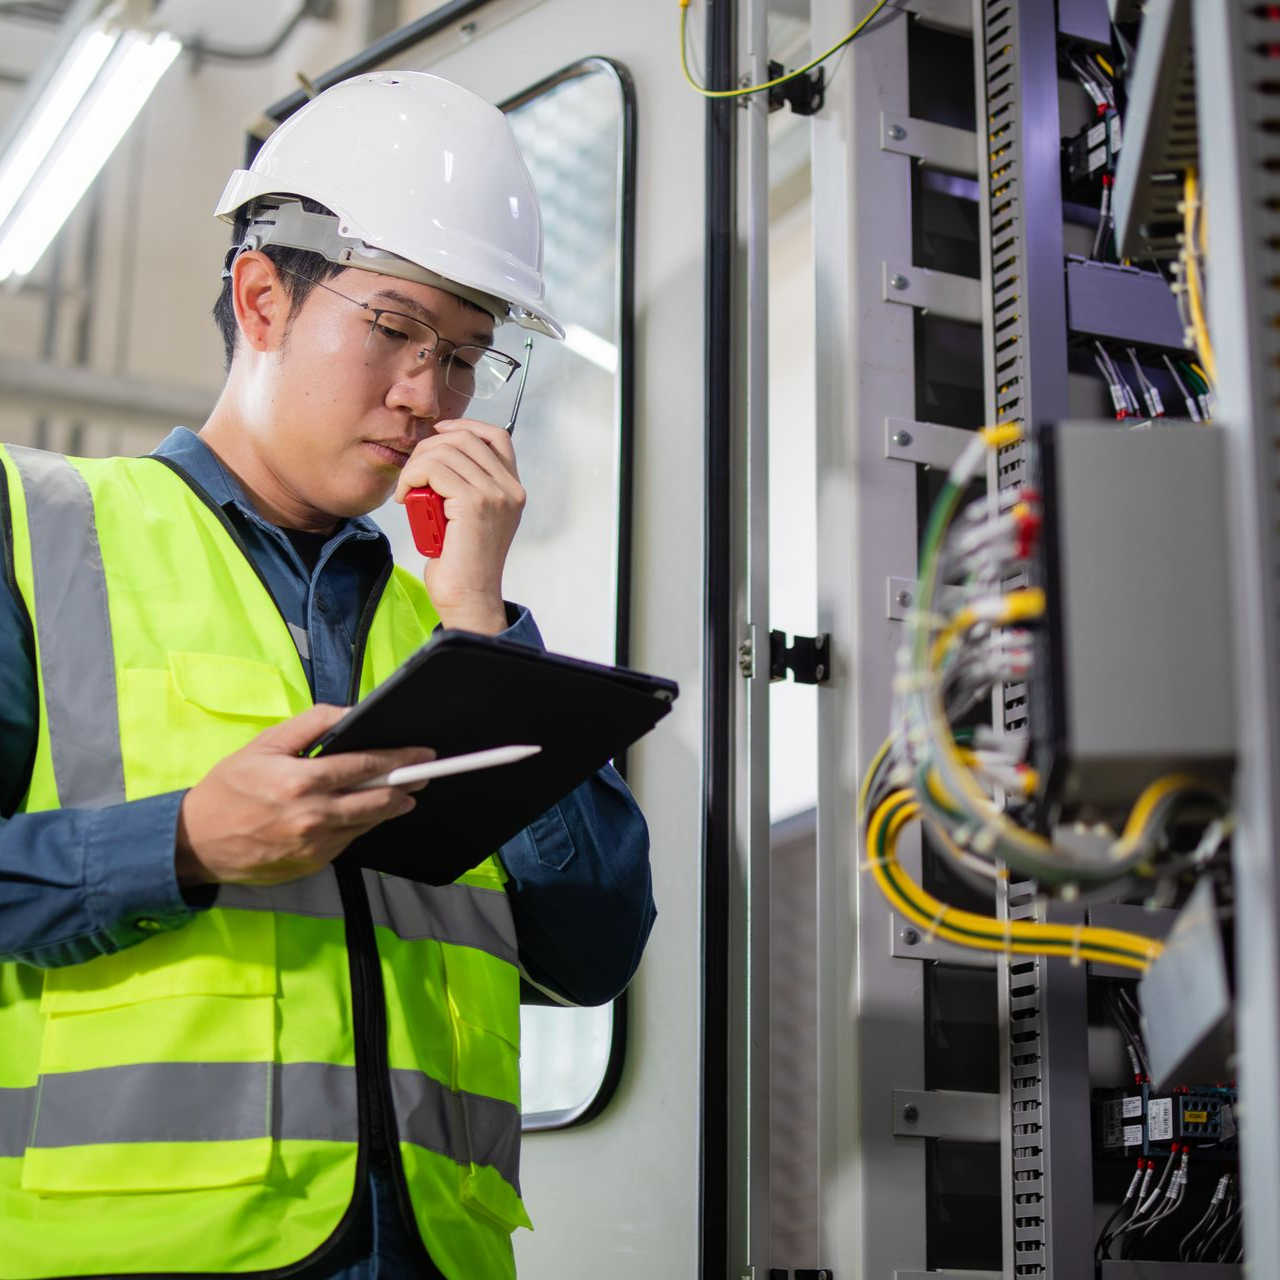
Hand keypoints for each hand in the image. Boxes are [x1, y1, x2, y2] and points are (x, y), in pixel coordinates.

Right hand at [175, 704, 434, 886]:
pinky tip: (359, 812)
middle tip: (422, 774)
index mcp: (302, 782)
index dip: (399, 758)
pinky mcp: (315, 863)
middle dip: (406, 785)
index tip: (423, 753)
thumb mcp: (265, 744)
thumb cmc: (230, 788)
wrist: (197, 842)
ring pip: (368, 822)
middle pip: (378, 800)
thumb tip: (352, 712)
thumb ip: (312, 724)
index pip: (365, 766)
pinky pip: (349, 840)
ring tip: (399, 792)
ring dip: (387, 806)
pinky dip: (359, 824)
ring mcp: (316, 845)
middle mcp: (314, 817)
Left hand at [394, 419, 524, 633]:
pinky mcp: (475, 504)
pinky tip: (406, 499)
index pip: (496, 436)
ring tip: (408, 491)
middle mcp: (510, 489)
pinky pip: (435, 470)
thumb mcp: (469, 517)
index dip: (464, 426)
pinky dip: (412, 477)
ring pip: (446, 451)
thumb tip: (437, 455)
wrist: (468, 598)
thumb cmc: (461, 564)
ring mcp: (495, 495)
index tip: (437, 436)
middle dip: (429, 448)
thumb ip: (467, 486)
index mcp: (512, 490)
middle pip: (466, 438)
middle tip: (412, 474)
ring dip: (416, 465)